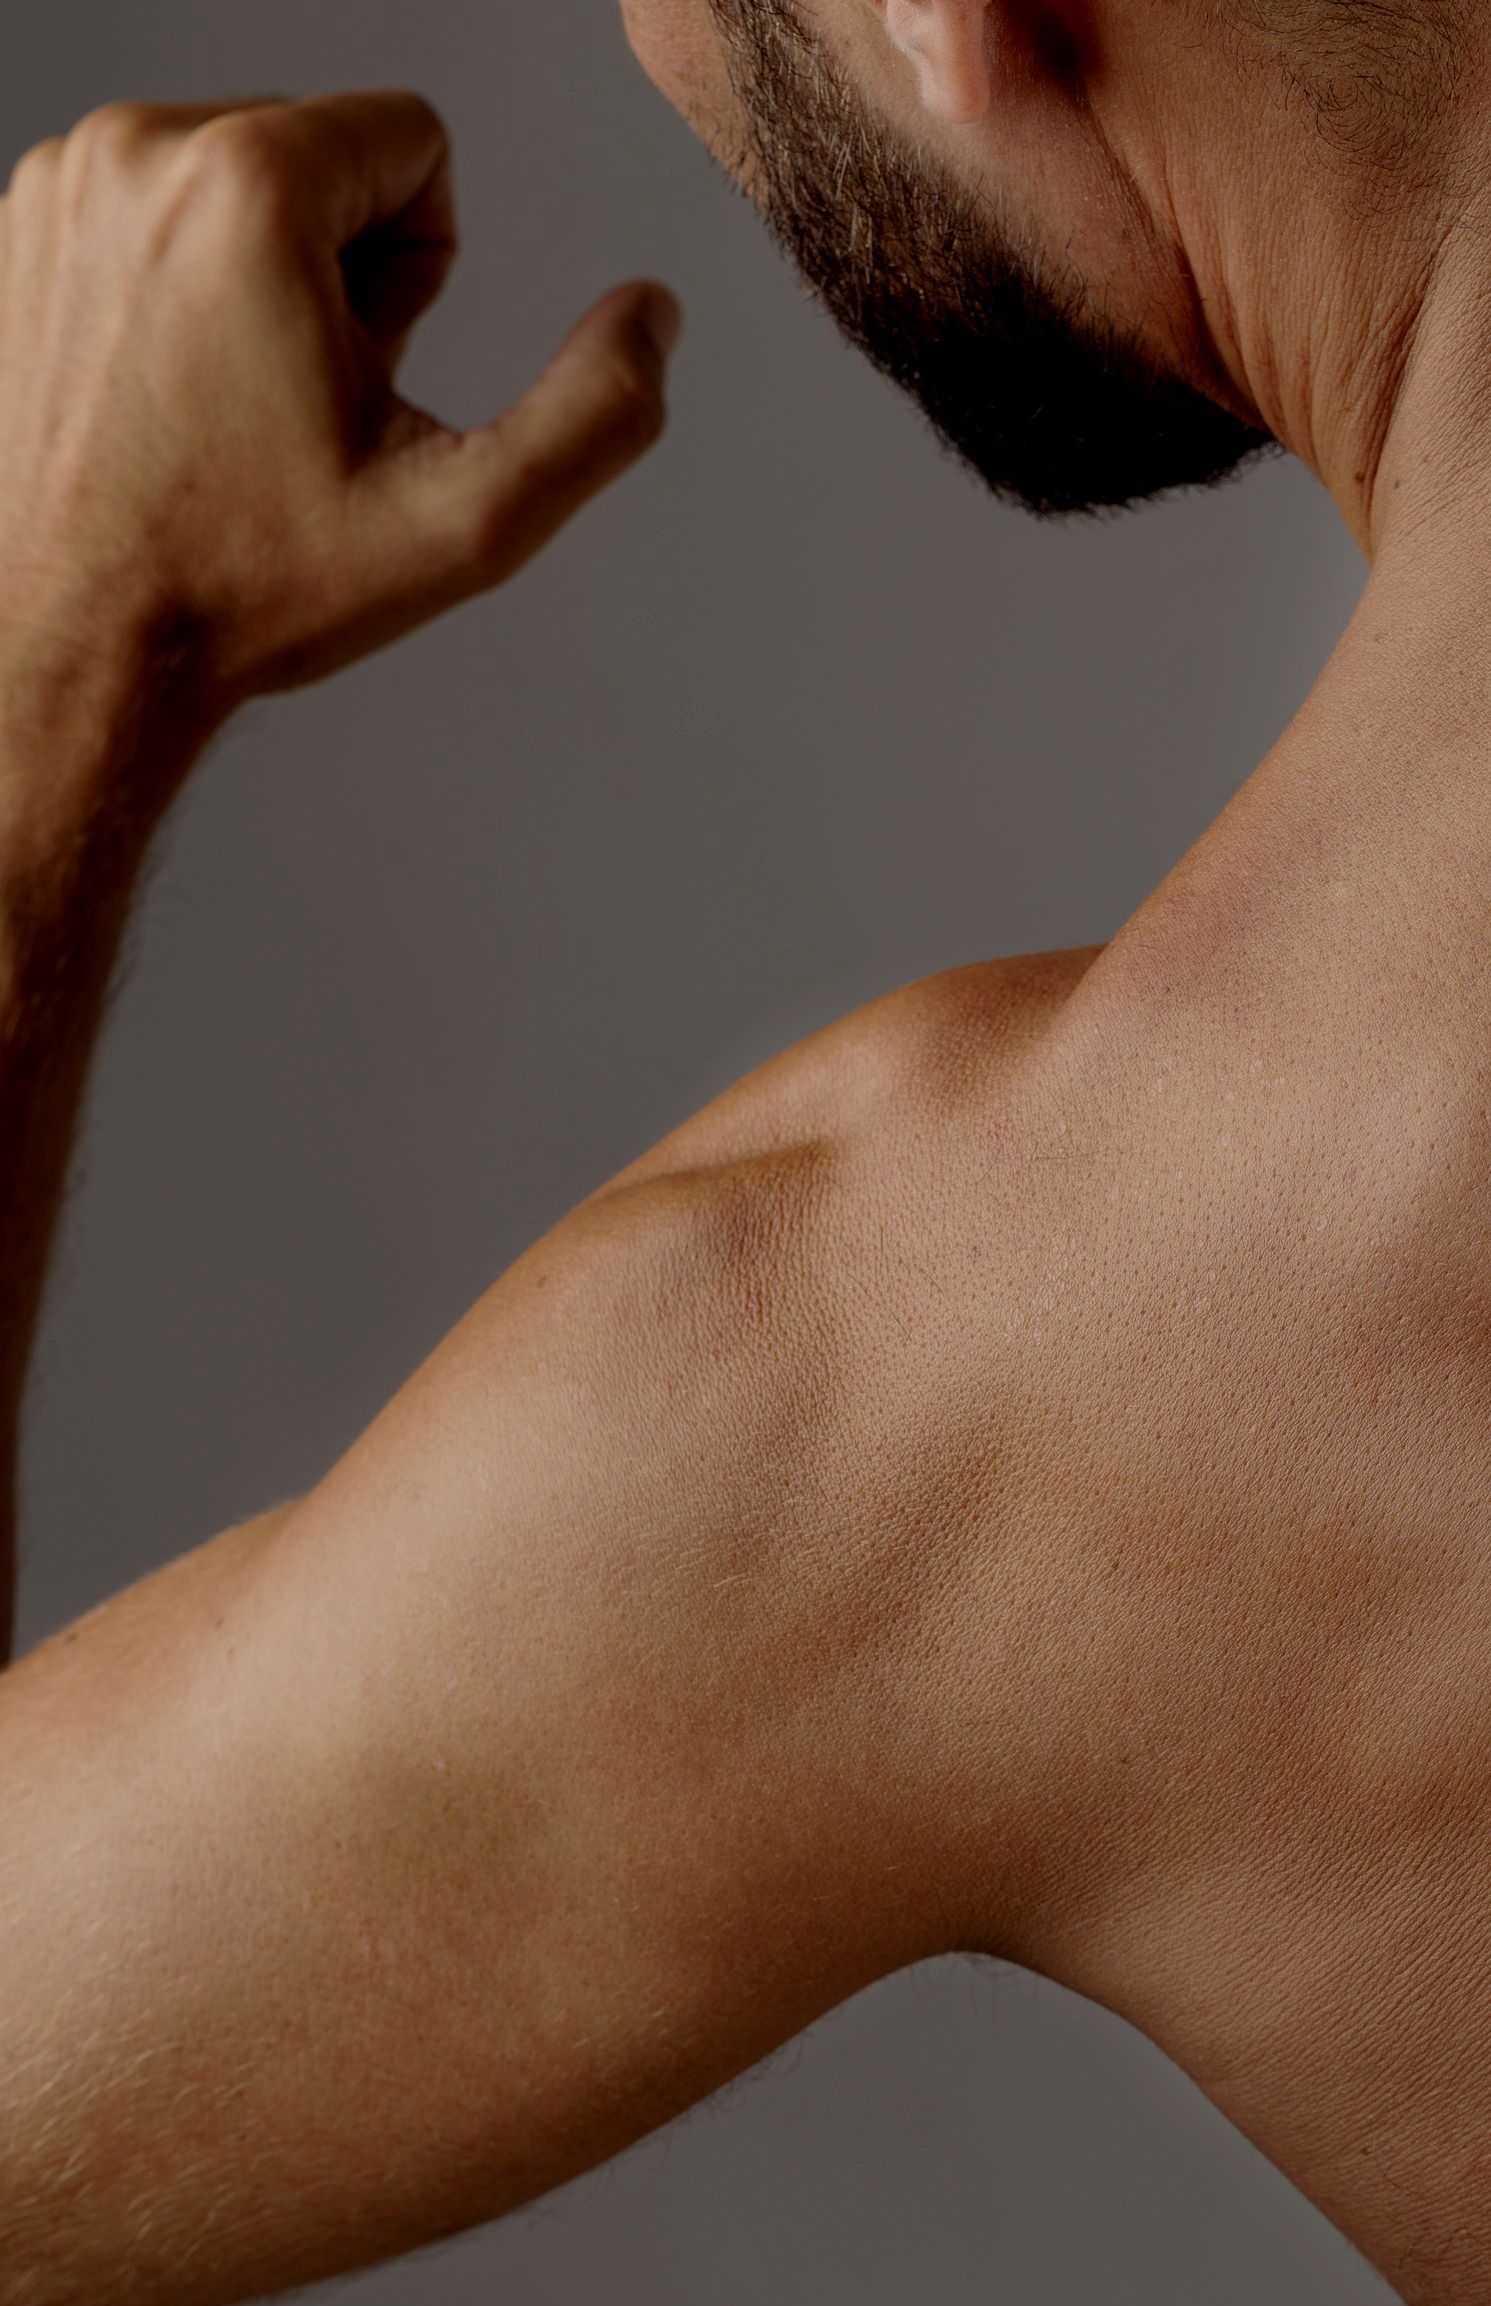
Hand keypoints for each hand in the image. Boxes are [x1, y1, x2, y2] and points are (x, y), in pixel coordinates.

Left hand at [0, 91, 681, 713]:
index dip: (426, 272)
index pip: (415, 137)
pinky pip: (152, 209)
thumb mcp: (463, 524)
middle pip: (322, 149)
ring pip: (234, 178)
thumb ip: (596, 415)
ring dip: (260, 279)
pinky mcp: (17, 227)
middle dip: (340, 269)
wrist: (73, 649)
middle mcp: (138, 151)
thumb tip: (655, 317)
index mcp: (249, 186)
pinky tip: (171, 398)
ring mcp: (59, 186)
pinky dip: (179, 287)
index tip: (365, 375)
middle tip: (296, 407)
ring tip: (231, 407)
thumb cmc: (245, 589)